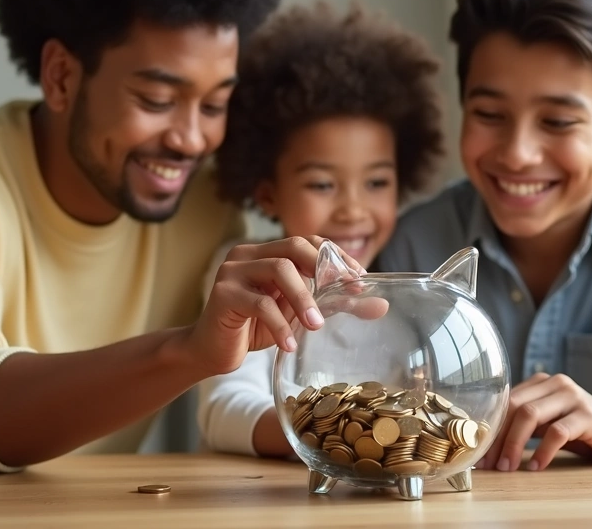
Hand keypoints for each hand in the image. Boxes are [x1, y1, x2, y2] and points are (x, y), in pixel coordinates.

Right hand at [190, 236, 371, 374]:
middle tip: (346, 295)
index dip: (335, 256)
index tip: (359, 280)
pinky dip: (279, 325)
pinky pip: (259, 304)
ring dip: (304, 298)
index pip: (307, 241)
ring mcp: (232, 271)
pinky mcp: (222, 294)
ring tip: (316, 325)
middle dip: (323, 271)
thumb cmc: (255, 327)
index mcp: (267, 252)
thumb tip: (380, 305)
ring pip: (278, 270)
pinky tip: (289, 345)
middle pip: (293, 246)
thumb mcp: (299, 314)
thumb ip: (334, 305)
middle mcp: (248, 253)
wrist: (212, 350)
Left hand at [477, 372, 591, 471]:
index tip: (478, 453)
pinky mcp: (589, 417)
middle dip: (497, 437)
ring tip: (507, 467)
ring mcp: (574, 398)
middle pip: (514, 406)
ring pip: (530, 415)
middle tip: (489, 464)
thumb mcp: (550, 423)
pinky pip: (557, 432)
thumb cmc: (583, 430)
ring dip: (514, 444)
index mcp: (542, 383)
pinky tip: (536, 467)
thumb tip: (489, 443)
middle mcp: (557, 384)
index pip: (505, 401)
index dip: (489, 427)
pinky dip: (542, 452)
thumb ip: (525, 424)